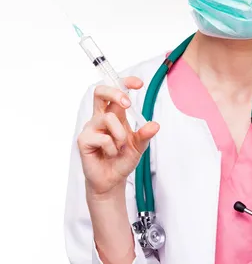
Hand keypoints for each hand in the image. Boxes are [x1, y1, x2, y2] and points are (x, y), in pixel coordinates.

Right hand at [77, 76, 158, 196]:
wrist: (112, 180)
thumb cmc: (122, 160)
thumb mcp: (139, 146)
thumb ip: (145, 135)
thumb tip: (155, 125)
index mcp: (114, 115)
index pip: (116, 92)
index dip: (125, 83)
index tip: (139, 84)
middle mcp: (100, 117)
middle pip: (100, 92)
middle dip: (115, 93)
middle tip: (128, 104)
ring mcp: (91, 128)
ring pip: (108, 118)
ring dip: (120, 134)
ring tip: (120, 148)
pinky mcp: (83, 140)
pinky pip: (103, 138)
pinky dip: (112, 148)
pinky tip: (109, 154)